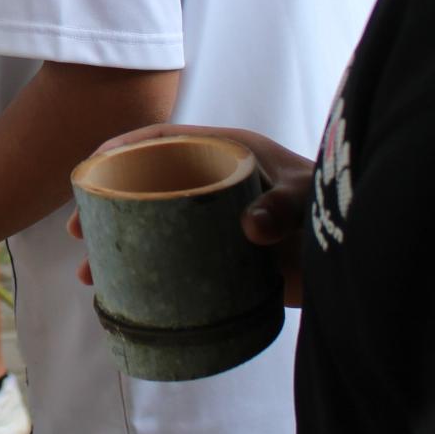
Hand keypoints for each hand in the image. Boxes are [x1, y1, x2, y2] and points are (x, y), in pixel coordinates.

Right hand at [67, 123, 312, 306]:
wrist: (358, 254)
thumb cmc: (331, 209)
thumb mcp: (306, 196)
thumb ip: (281, 205)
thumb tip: (251, 229)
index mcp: (228, 152)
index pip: (165, 139)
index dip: (124, 147)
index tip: (92, 165)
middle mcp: (213, 183)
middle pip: (147, 184)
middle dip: (105, 204)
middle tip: (76, 230)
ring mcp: (213, 222)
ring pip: (152, 226)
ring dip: (117, 247)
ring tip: (89, 274)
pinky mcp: (219, 257)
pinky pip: (171, 260)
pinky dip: (145, 274)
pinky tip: (122, 294)